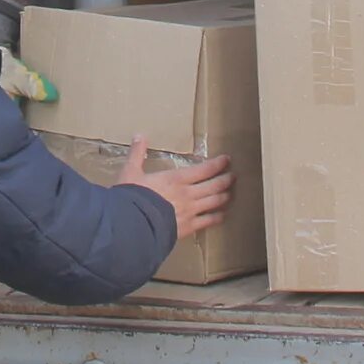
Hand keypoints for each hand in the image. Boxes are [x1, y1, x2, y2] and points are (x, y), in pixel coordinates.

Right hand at [116, 137, 231, 241]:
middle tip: (233, 176)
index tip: (226, 160)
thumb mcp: (130, 172)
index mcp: (176, 178)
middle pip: (214, 185)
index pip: (204, 169)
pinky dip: (217, 217)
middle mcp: (188, 193)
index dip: (217, 164)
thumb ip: (137, 154)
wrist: (133, 224)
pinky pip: (208, 221)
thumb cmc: (132, 197)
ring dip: (224, 196)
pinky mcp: (188, 227)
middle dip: (225, 180)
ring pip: (214, 202)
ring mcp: (191, 211)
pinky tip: (222, 216)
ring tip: (230, 193)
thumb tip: (139, 135)